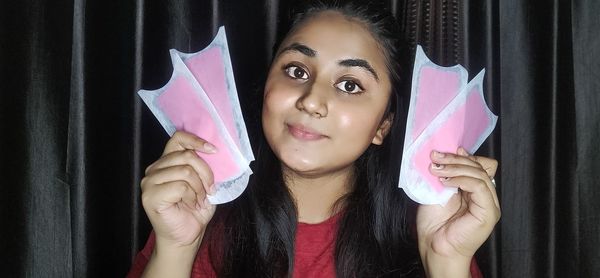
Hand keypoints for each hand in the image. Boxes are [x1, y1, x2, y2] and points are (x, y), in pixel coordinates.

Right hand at [141, 131, 216, 249]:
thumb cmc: (194, 210)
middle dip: (205, 173)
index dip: (196, 140)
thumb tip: (214, 151)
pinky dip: (192, 196)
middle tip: (210, 189)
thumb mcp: (204, 183)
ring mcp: (150, 182)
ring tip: (199, 199)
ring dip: (199, 187)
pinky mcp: (150, 195)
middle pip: (186, 155)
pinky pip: (180, 186)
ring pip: (185, 171)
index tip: (213, 150)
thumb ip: (204, 166)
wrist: (187, 235)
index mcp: (167, 162)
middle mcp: (155, 168)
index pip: (178, 138)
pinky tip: (190, 205)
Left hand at [416, 147, 499, 276]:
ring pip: (480, 173)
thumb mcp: (438, 191)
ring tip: (436, 170)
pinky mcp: (489, 212)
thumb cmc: (434, 224)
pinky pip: (479, 186)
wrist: (434, 247)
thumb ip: (447, 175)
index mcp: (476, 191)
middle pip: (480, 166)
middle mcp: (486, 196)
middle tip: (435, 158)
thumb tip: (447, 155)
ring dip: (455, 168)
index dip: (464, 157)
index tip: (443, 153)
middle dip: (455, 159)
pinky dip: (461, 179)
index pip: (481, 165)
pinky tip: (446, 182)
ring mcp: (490, 204)